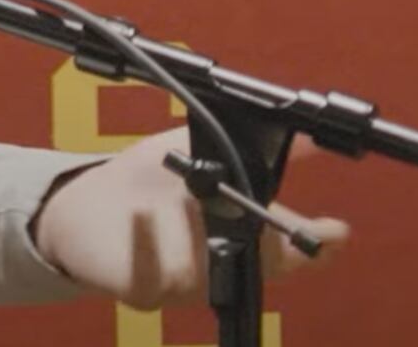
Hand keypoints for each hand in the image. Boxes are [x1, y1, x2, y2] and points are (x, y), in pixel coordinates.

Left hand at [32, 125, 350, 309]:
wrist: (81, 210)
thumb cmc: (146, 184)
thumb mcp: (198, 151)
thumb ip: (245, 144)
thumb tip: (308, 130)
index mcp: (236, 238)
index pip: (291, 252)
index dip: (317, 245)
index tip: (335, 231)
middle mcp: (216, 266)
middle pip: (258, 265)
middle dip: (269, 245)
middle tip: (267, 216)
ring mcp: (179, 283)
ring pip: (207, 271)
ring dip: (202, 236)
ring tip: (195, 204)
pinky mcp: (139, 288)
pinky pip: (150, 276)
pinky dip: (149, 246)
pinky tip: (144, 217)